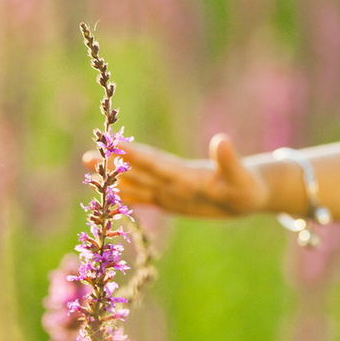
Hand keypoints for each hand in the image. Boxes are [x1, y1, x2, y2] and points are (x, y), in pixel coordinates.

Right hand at [84, 134, 268, 217]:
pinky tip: (114, 194)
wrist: (252, 192)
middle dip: (115, 164)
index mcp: (187, 174)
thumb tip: (221, 139)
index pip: (156, 163)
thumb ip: (229, 160)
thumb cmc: (250, 186)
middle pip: (139, 170)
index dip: (134, 155)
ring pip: (139, 183)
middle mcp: (175, 179)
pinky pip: (148, 198)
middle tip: (87, 155)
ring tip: (90, 168)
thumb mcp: (242, 177)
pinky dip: (130, 196)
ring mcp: (172, 190)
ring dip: (116, 178)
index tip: (112, 144)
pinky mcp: (174, 201)